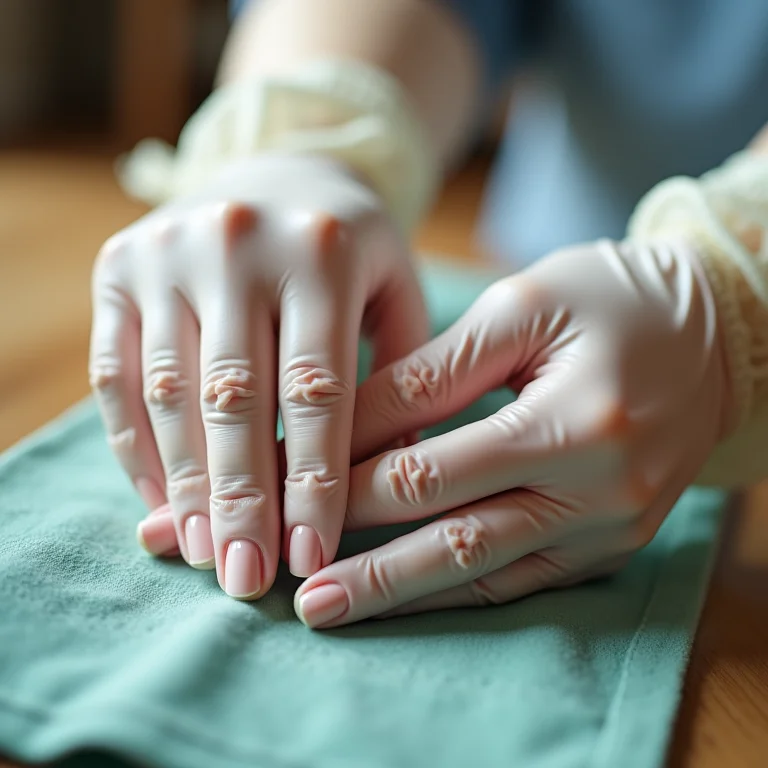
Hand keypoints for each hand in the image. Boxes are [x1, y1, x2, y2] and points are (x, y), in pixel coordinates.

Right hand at [89, 152, 426, 597]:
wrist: (280, 175)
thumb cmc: (351, 255)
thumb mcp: (395, 297)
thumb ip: (402, 381)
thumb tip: (388, 485)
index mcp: (323, 250)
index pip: (317, 389)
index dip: (314, 483)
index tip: (313, 559)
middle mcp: (238, 241)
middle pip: (236, 398)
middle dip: (242, 501)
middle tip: (247, 581)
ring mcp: (167, 249)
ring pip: (168, 392)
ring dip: (185, 486)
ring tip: (205, 555)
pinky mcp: (117, 266)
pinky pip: (115, 376)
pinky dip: (136, 448)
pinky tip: (162, 505)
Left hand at [293, 237, 730, 627]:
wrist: (709, 333)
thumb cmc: (608, 300)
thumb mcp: (520, 308)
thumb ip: (433, 371)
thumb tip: (345, 426)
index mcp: (575, 422)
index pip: (434, 470)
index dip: (351, 484)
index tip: (288, 490)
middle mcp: (601, 492)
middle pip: (457, 540)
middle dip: (366, 565)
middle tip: (293, 589)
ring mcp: (610, 529)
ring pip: (486, 575)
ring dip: (403, 593)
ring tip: (333, 609)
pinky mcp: (611, 545)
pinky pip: (522, 580)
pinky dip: (457, 590)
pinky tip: (405, 598)